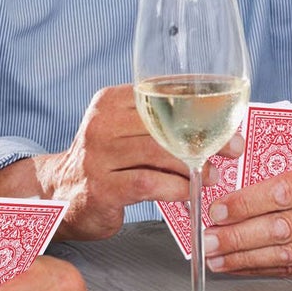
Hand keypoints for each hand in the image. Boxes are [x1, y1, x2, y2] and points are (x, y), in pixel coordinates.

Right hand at [0, 86, 238, 241]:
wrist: (59, 195)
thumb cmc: (103, 163)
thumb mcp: (120, 131)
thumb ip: (155, 123)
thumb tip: (214, 123)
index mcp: (108, 102)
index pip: (161, 94)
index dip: (200, 105)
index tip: (229, 119)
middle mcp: (100, 125)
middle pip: (164, 124)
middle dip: (207, 137)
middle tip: (232, 149)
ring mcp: (98, 157)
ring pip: (159, 153)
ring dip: (194, 166)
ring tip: (212, 174)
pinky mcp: (102, 188)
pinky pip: (150, 184)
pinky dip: (177, 188)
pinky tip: (190, 193)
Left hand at [202, 154, 291, 280]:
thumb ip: (272, 185)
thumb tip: (226, 205)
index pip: (280, 194)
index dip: (245, 205)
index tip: (216, 212)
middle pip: (280, 229)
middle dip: (237, 237)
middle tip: (208, 241)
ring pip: (284, 254)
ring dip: (243, 258)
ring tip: (216, 257)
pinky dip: (260, 268)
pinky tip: (239, 266)